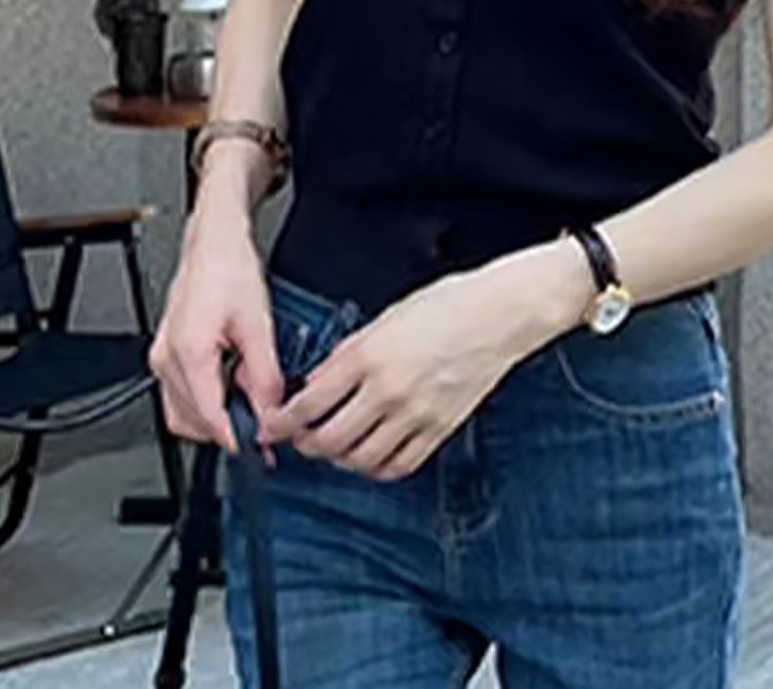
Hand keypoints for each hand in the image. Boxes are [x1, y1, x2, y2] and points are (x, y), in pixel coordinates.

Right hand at [148, 182, 280, 461]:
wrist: (212, 243)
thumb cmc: (229, 269)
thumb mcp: (258, 323)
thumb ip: (265, 374)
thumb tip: (272, 410)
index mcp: (188, 352)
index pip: (209, 416)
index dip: (237, 439)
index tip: (260, 449)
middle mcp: (166, 359)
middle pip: (193, 421)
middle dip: (229, 429)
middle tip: (263, 427)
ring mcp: (161, 357)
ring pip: (183, 413)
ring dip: (216, 416)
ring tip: (250, 402)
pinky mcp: (165, 354)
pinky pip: (181, 395)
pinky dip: (206, 400)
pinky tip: (232, 386)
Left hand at [258, 270, 517, 481]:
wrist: (500, 314)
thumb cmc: (450, 304)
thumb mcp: (386, 317)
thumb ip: (348, 352)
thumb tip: (318, 381)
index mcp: (371, 356)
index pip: (310, 404)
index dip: (282, 422)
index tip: (272, 426)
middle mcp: (390, 390)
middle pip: (329, 440)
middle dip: (305, 444)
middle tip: (298, 438)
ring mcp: (416, 414)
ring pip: (360, 459)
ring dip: (338, 458)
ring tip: (333, 446)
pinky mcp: (439, 428)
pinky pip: (399, 465)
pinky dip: (376, 468)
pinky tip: (369, 456)